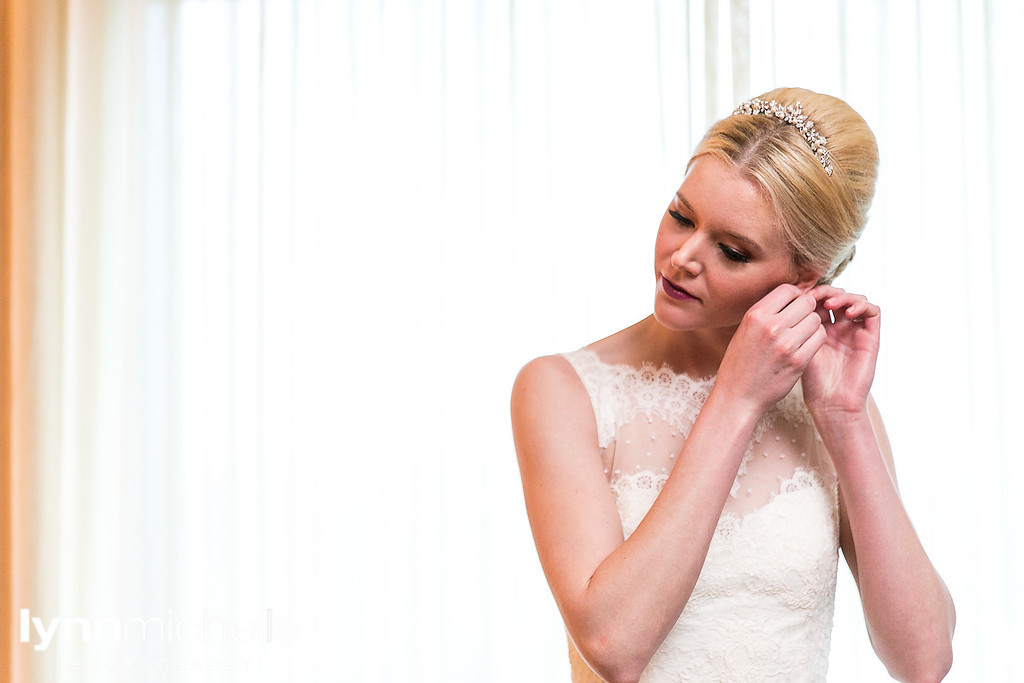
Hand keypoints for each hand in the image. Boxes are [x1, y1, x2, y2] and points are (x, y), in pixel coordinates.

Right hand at [716, 284, 826, 414]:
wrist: (738, 397)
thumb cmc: (740, 364)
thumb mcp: (744, 331)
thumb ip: (766, 313)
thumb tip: (790, 296)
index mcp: (755, 316)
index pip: (788, 290)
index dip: (795, 295)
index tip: (794, 305)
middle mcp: (771, 326)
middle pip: (806, 302)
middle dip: (807, 309)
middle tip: (801, 321)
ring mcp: (786, 344)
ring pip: (815, 320)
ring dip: (813, 325)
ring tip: (802, 335)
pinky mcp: (799, 361)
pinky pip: (819, 338)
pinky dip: (816, 339)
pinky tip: (806, 346)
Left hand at [801, 285, 880, 417]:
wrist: (831, 403)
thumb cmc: (810, 381)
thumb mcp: (798, 347)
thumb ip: (796, 325)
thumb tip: (785, 300)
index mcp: (819, 329)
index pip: (819, 300)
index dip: (810, 293)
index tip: (798, 294)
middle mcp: (839, 328)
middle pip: (837, 296)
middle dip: (825, 291)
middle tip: (814, 295)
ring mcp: (855, 332)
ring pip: (855, 300)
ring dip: (843, 295)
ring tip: (830, 303)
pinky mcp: (871, 339)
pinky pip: (873, 312)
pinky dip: (862, 305)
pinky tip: (847, 313)